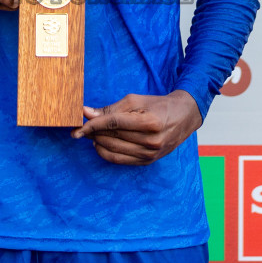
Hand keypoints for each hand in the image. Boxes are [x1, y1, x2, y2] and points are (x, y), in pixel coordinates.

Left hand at [71, 90, 202, 165]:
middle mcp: (151, 141)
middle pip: (112, 137)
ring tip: (90, 134)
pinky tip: (99, 144)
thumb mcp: (135, 100)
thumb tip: (87, 113)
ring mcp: (150, 154)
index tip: (77, 127)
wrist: (183, 117)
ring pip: (113, 150)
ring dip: (97, 142)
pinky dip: (106, 153)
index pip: (113, 124)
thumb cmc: (158, 105)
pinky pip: (120, 160)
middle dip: (93, 133)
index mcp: (149, 122)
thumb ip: (110, 109)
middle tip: (82, 127)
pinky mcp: (148, 161)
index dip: (92, 125)